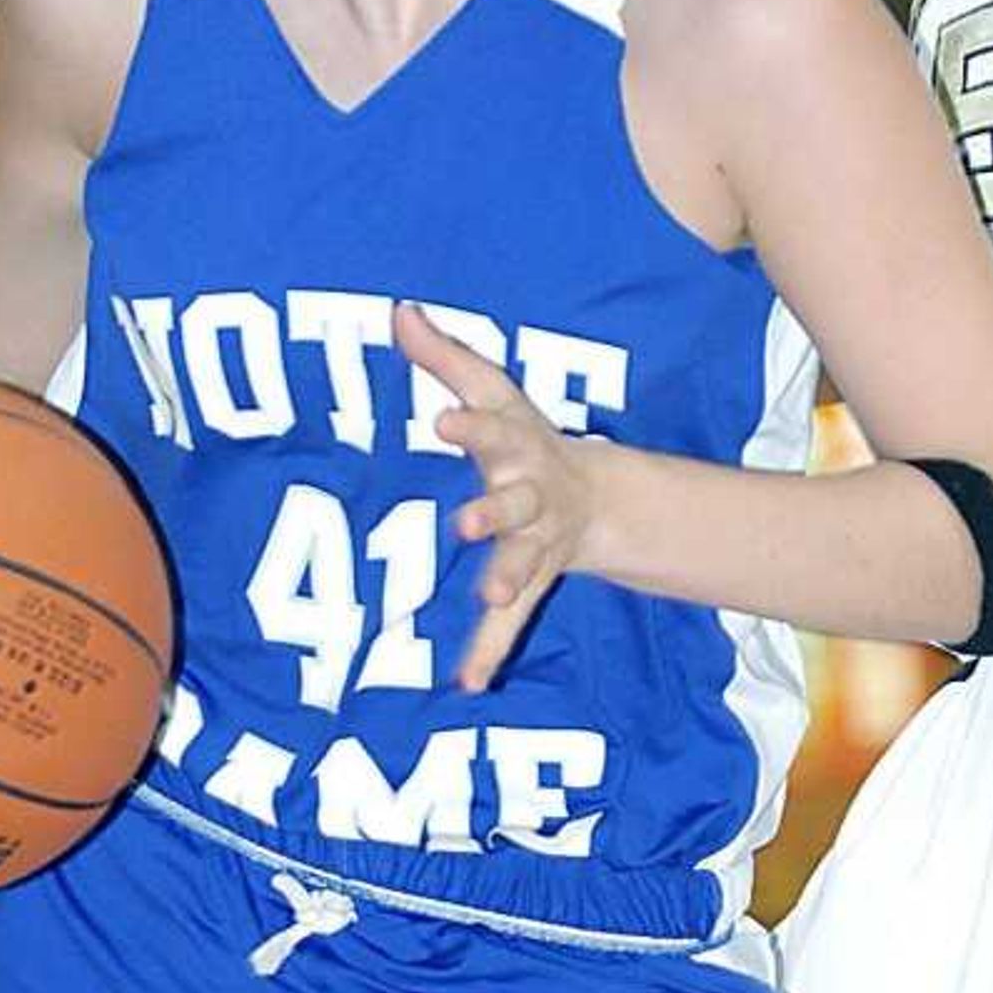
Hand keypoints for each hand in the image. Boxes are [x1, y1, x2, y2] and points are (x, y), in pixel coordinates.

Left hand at [394, 301, 599, 694]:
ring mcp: (535, 545)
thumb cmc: (525, 439)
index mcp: (517, 447)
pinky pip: (511, 625)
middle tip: (468, 522)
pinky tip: (467, 682)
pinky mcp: (530, 584)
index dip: (472, 425)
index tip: (443, 418)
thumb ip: (445, 357)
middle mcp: (532, 497)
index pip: (494, 430)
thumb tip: (398, 310)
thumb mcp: (494, 392)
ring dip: (509, 578)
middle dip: (495, 512)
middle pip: (516, 504)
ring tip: (495, 592)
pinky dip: (491, 651)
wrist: (595, 500)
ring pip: (523, 562)